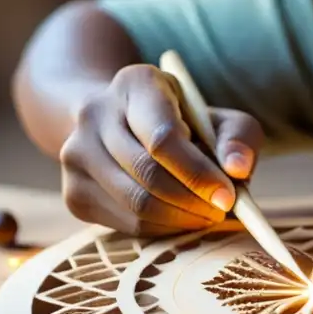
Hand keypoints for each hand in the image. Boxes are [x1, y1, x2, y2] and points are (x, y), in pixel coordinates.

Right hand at [59, 64, 263, 235]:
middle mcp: (95, 113)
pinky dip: (161, 229)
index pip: (163, 136)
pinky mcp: (73, 192)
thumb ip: (238, 137)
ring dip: (180, 219)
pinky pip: (124, 223)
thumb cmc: (183, 122)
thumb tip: (238, 169)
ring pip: (135, 203)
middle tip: (221, 211)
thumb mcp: (217, 116)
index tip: (227, 197)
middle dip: (193, 200)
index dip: (198, 172)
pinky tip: (180, 218)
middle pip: (148, 172)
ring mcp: (76, 154)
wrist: (120, 125)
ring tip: (206, 215)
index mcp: (135, 84)